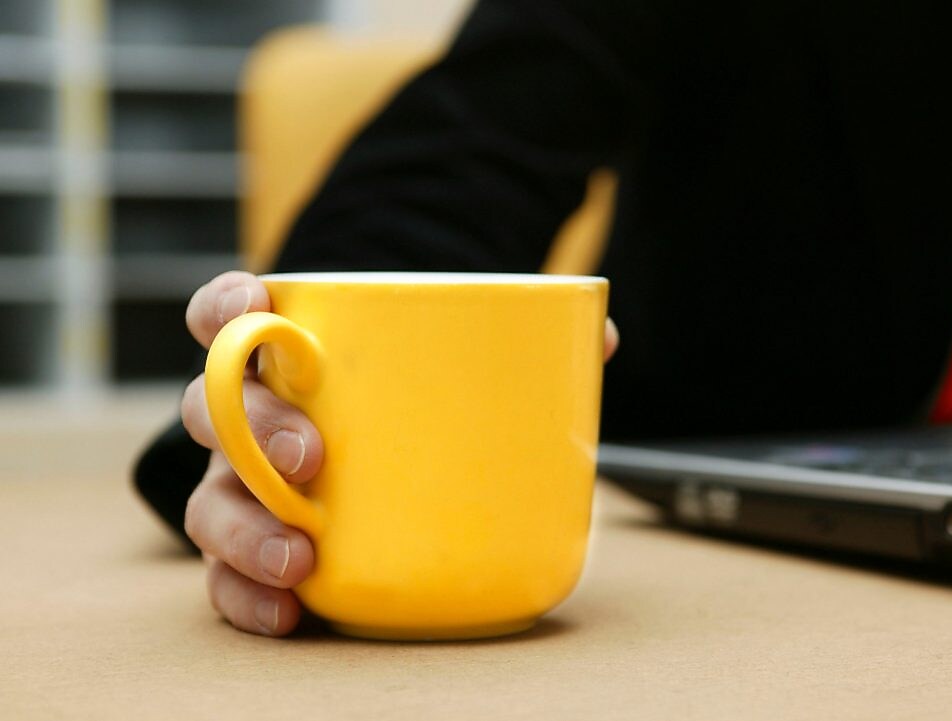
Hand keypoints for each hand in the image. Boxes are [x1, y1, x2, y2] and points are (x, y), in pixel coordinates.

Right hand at [179, 271, 619, 635]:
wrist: (401, 462)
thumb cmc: (420, 404)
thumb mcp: (467, 365)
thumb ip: (528, 344)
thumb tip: (598, 338)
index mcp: (292, 360)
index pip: (232, 316)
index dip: (227, 308)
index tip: (256, 308)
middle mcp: (253, 420)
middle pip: (214, 410)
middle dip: (251, 428)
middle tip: (310, 454)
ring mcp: (246, 488)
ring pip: (210, 500)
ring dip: (244, 527)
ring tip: (300, 555)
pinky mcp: (256, 552)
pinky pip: (226, 578)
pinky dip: (245, 596)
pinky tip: (287, 610)